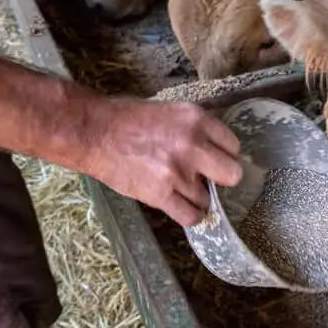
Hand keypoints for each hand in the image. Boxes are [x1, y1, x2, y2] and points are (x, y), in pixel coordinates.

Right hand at [85, 98, 242, 225]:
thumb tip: (214, 148)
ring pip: (207, 198)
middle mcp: (192, 145)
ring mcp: (177, 172)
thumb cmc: (128, 118)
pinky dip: (188, 215)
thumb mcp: (171, 111)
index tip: (213, 159)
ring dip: (196, 196)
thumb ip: (195, 128)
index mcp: (197, 119)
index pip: (233, 146)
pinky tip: (179, 206)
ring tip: (178, 188)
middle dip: (220, 178)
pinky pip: (190, 216)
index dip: (223, 154)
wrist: (95, 132)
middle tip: (205, 177)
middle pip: (232, 175)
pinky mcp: (161, 194)